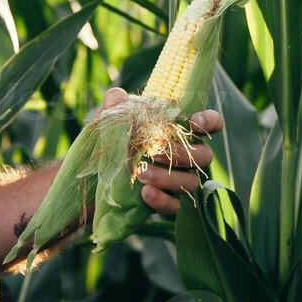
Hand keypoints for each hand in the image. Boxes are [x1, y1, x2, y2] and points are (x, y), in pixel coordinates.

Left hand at [97, 86, 222, 216]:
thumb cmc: (109, 140)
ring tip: (141, 173)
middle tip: (154, 152)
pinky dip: (162, 199)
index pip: (209, 124)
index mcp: (177, 130)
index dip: (209, 122)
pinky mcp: (165, 202)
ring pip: (191, 182)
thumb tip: (118, 96)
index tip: (194, 122)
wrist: (92, 175)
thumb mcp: (108, 120)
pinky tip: (145, 192)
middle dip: (182, 154)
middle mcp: (184, 156)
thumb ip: (114, 106)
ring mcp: (176, 180)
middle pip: (204, 156)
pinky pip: (175, 205)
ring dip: (168, 177)